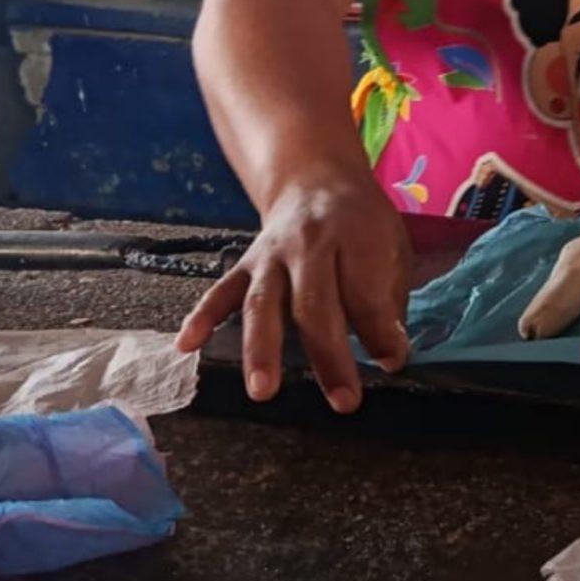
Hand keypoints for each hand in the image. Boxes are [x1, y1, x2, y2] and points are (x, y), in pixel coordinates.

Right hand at [175, 178, 411, 412]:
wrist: (316, 178)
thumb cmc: (362, 224)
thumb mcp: (393, 246)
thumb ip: (390, 298)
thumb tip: (389, 354)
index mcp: (355, 235)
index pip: (365, 292)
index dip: (380, 331)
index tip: (392, 362)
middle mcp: (309, 243)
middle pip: (314, 305)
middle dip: (330, 357)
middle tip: (345, 402)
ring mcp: (271, 253)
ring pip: (263, 303)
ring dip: (261, 349)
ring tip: (262, 391)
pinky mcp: (245, 262)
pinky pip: (221, 291)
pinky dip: (202, 317)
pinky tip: (186, 346)